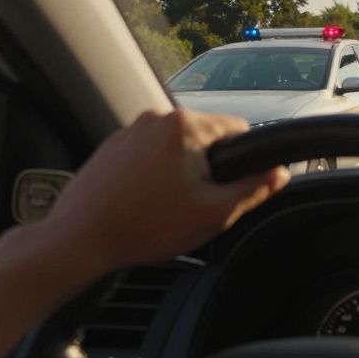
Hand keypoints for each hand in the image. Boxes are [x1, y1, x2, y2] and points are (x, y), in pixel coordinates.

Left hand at [42, 110, 288, 271]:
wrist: (78, 239)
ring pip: (176, 148)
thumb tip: (279, 173)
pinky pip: (149, 154)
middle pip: (205, 138)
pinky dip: (154, 175)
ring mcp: (130, 130)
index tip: (230, 188)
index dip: (243, 162)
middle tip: (195, 203)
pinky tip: (144, 203)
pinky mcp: (110, 147)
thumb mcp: (213, 213)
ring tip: (166, 207)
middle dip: (208, 168)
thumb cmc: (145, 226)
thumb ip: (254, 189)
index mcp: (185, 125)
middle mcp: (156, 118)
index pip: (238, 129)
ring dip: (180, 172)